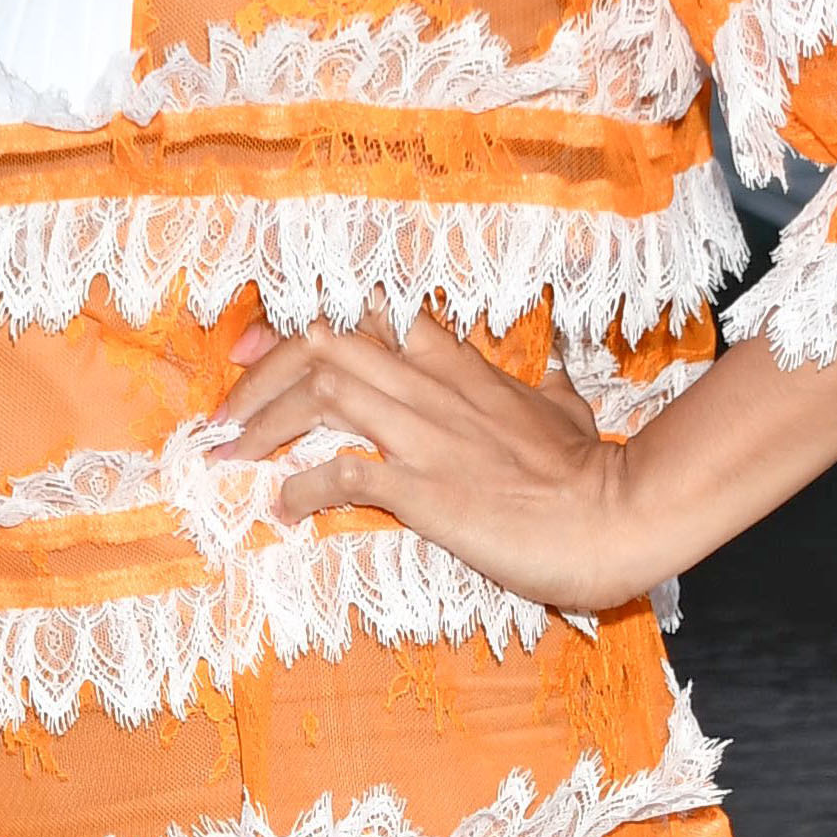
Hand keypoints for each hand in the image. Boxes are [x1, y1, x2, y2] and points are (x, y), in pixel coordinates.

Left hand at [205, 317, 654, 619]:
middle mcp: (431, 389)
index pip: (366, 320)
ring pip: (321, 396)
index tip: (257, 355)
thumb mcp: (567, 410)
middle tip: (222, 420)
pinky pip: (344, 475)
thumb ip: (549, 387)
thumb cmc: (591, 471)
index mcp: (458, 366)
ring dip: (262, 425)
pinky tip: (280, 508)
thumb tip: (558, 368)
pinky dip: (301, 489)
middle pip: (322, 346)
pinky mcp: (425, 489)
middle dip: (259, 377)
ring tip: (228, 459)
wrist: (614, 516)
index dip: (301, 334)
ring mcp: (426, 436)